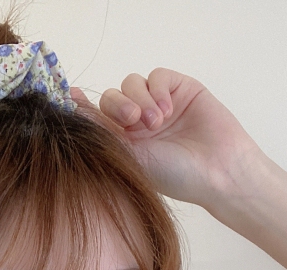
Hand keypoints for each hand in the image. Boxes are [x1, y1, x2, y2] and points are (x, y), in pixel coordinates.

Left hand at [71, 69, 263, 210]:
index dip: (83, 105)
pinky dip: (156, 89)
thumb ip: (103, 132)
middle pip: (112, 97)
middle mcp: (138, 122)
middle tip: (132, 120)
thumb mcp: (131, 156)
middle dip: (117, 105)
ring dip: (139, 99)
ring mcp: (158, 104)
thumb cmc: (175, 175)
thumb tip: (72, 108)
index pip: (97, 116)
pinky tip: (166, 109)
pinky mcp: (179, 89)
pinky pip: (156, 76)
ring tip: (155, 122)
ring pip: (131, 84)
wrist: (217, 171)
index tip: (70, 97)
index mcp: (124, 141)